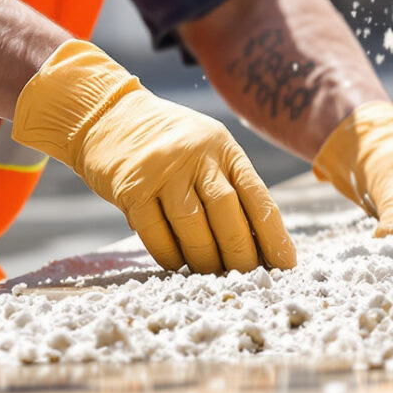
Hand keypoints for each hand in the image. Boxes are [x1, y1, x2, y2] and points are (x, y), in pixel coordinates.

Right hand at [13, 41, 297, 273]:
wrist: (107, 116)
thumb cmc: (166, 142)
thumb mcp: (205, 147)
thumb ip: (228, 184)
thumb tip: (257, 242)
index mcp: (223, 146)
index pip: (258, 196)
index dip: (274, 235)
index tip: (286, 264)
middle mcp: (197, 155)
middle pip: (227, 214)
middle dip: (241, 254)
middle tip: (247, 277)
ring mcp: (162, 170)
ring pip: (193, 227)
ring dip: (205, 259)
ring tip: (211, 273)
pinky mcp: (131, 187)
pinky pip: (155, 233)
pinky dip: (169, 255)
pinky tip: (177, 263)